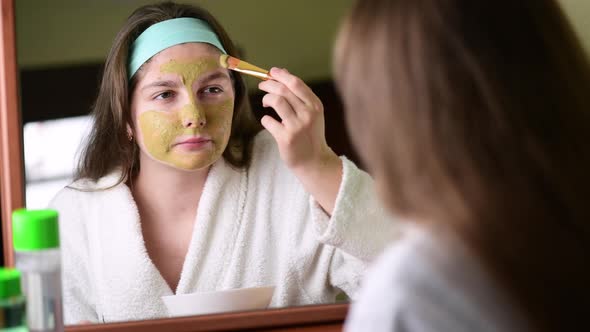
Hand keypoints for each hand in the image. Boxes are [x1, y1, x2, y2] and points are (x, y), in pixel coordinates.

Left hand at [258, 68, 341, 213]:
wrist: (314, 161)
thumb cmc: (310, 135)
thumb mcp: (311, 113)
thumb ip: (299, 94)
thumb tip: (283, 72)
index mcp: (315, 105)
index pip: (296, 83)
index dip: (281, 75)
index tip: (271, 72)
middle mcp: (308, 114)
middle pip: (283, 90)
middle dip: (269, 84)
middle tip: (262, 85)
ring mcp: (297, 126)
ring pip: (275, 101)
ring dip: (266, 99)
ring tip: (265, 104)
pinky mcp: (286, 138)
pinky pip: (268, 121)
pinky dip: (265, 120)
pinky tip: (269, 123)